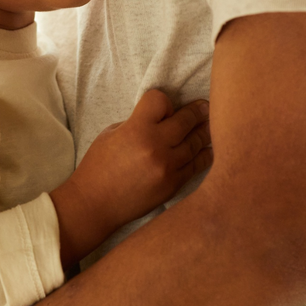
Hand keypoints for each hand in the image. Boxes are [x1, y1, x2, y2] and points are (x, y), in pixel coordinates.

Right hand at [50, 89, 210, 264]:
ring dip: (203, 131)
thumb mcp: (111, 135)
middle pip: (185, 120)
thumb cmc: (98, 167)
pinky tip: (209, 149)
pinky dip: (204, 155)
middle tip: (206, 107)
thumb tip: (161, 119)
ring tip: (210, 124)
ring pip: (195, 142)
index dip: (162, 101)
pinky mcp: (173, 185)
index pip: (161, 100)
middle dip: (196, 111)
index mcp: (136, 130)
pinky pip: (195, 166)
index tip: (162, 108)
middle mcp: (155, 147)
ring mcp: (167, 167)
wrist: (95, 204)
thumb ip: (138, 124)